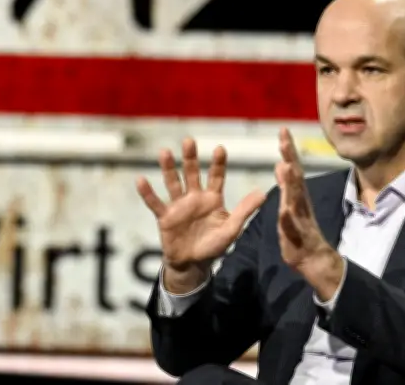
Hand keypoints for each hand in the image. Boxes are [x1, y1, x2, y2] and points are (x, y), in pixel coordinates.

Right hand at [137, 138, 265, 290]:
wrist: (193, 264)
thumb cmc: (214, 245)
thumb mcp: (232, 228)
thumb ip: (245, 210)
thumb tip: (264, 193)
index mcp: (213, 198)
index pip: (216, 176)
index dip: (218, 163)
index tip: (220, 148)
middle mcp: (195, 197)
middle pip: (192, 173)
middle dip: (191, 158)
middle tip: (189, 141)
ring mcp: (179, 205)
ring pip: (173, 183)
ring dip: (168, 168)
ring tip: (164, 152)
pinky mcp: (165, 217)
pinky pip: (155, 203)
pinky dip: (147, 193)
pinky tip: (141, 180)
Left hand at [274, 128, 336, 272]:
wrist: (313, 259)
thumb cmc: (299, 231)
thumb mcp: (290, 204)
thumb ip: (286, 185)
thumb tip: (282, 163)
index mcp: (297, 195)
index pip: (293, 168)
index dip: (288, 150)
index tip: (283, 130)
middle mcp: (300, 203)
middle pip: (295, 177)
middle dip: (290, 157)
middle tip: (284, 139)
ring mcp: (300, 219)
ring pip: (295, 198)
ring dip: (291, 183)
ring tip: (286, 166)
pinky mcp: (296, 236)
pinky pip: (291, 227)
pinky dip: (287, 219)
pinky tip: (283, 210)